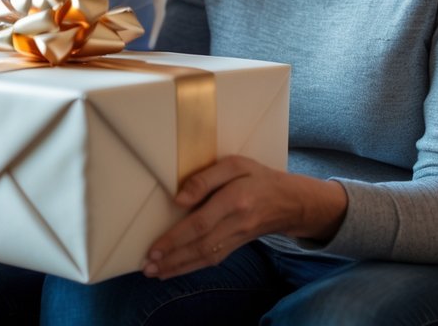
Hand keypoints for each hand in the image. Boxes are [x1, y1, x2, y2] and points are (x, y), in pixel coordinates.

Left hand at [141, 155, 346, 278]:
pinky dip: (192, 267)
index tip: (154, 248)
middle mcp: (236, 223)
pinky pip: (213, 259)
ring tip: (154, 273)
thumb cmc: (257, 177)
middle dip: (172, 259)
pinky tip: (175, 270)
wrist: (290, 202)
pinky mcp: (238, 245)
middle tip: (146, 267)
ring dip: (178, 267)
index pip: (201, 223)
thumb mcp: (235, 164)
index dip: (176, 238)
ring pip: (206, 257)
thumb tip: (178, 199)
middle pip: (200, 246)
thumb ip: (205, 178)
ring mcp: (238, 237)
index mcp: (234, 199)